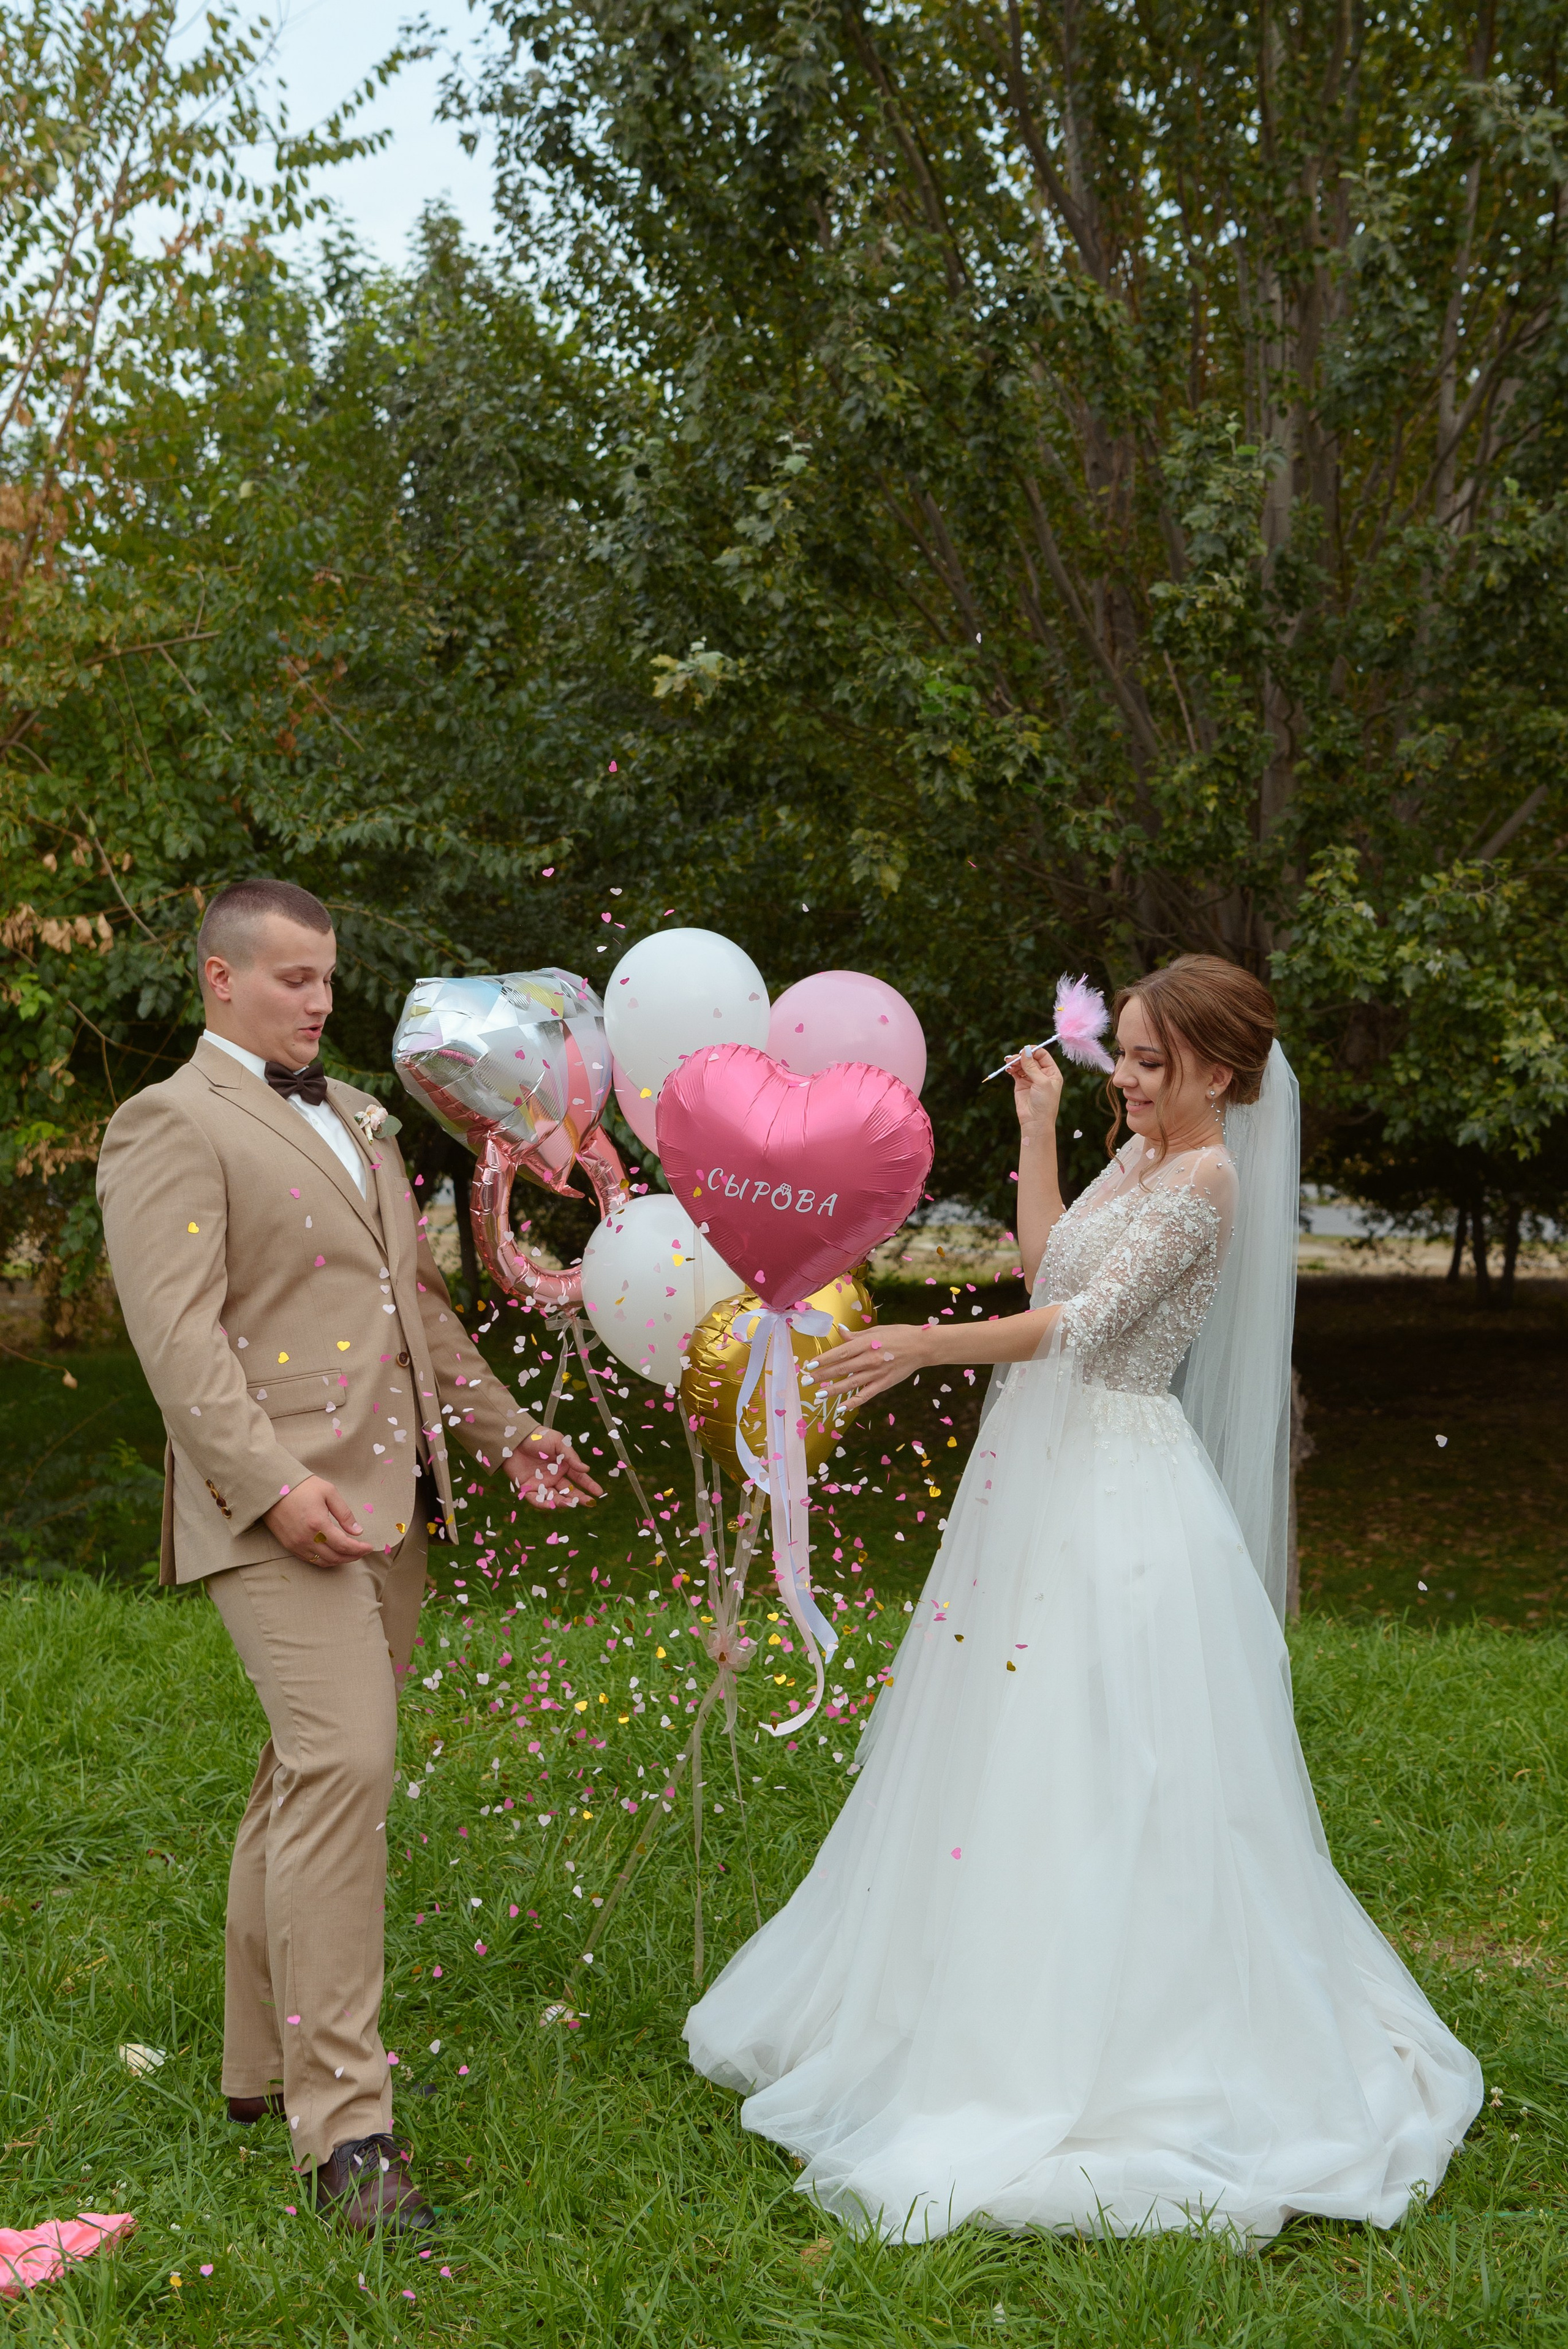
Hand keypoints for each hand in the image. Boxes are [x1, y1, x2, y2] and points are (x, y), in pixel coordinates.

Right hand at [265, 1475, 376, 1567]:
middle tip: (362, 1551)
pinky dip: (325, 1560)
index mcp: (318, 1524)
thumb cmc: (302, 1486)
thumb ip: (344, 1513)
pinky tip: (332, 1553)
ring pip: (323, 1562)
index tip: (369, 1547)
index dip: (359, 1549)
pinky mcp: (289, 1546)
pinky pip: (310, 1560)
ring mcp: (296, 1544)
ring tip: (350, 1554)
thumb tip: (357, 1531)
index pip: (344, 1545)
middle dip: (352, 1557)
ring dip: (339, 1560)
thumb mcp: (329, 1492)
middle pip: (335, 1557)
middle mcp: (306, 1538)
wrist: (273, 1487)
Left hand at [506, 1427, 605, 1509]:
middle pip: (569, 1491)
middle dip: (580, 1497)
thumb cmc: (538, 1437)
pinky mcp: (528, 1488)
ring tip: (570, 1503)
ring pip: (555, 1497)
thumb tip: (586, 1469)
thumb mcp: (558, 1443)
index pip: (579, 1478)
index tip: (599, 1493)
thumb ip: (571, 1457)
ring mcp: (542, 1483)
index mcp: (564, 1466)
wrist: (514, 1438)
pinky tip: (551, 1505)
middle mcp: (555, 1476)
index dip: (589, 1485)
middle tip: (590, 1503)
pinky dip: (543, 1504)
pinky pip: (536, 1499)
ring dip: (563, 1502)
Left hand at [810, 1321, 932, 1407]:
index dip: (824, 1360)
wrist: (922, 1346)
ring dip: (832, 1390)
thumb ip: (856, 1335)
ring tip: (818, 1395)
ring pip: (850, 1384)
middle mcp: (869, 1359)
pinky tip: (840, 1408)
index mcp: (866, 1343)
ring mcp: (877, 1373)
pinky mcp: (884, 1384)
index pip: (841, 1353)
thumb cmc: (899, 1335)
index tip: (810, 1365)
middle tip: (806, 1381)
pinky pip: (865, 1395)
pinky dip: (852, 1402)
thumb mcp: (876, 1331)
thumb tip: (840, 1331)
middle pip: (841, 1369)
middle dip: (822, 1376)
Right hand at [1011, 1044, 1062, 1143]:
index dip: (1034, 1051)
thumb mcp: (1042, 1082)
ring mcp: (1031, 1079)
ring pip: (1022, 1064)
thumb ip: (1032, 1066)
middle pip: (1031, 1058)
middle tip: (1014, 1058)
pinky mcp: (1021, 1084)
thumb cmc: (1044, 1103)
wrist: (1035, 1121)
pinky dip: (1011, 1069)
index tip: (1024, 1050)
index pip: (1043, 1055)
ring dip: (1015, 1062)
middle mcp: (1042, 1074)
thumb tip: (1025, 1050)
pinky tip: (1008, 1069)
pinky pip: (1016, 1072)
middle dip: (1022, 1057)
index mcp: (1052, 1072)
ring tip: (1009, 1064)